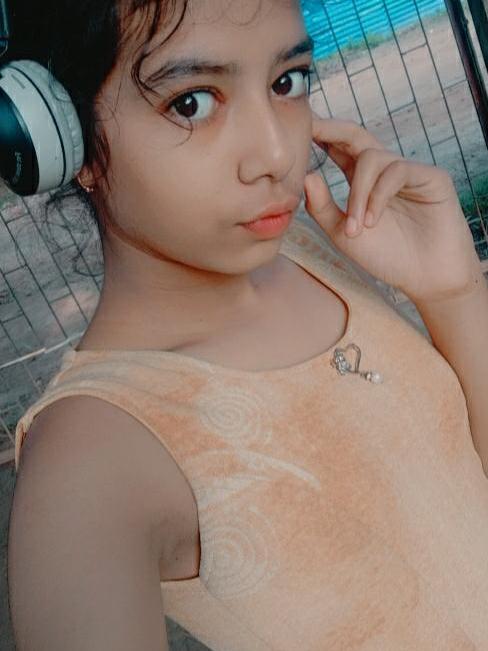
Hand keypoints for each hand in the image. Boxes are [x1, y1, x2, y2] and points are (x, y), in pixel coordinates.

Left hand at [303, 117, 481, 304]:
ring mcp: (408, 171)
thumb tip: (306, 176)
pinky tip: (373, 221)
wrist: (425, 278)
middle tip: (310, 127)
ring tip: (355, 227)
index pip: (338, 149)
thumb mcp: (343, 234)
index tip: (296, 127)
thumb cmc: (386, 256)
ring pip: (372, 158)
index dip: (319, 136)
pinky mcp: (431, 176)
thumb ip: (322, 208)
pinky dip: (378, 196)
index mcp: (362, 181)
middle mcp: (384, 170)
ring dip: (357, 193)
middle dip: (331, 129)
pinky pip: (396, 171)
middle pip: (355, 135)